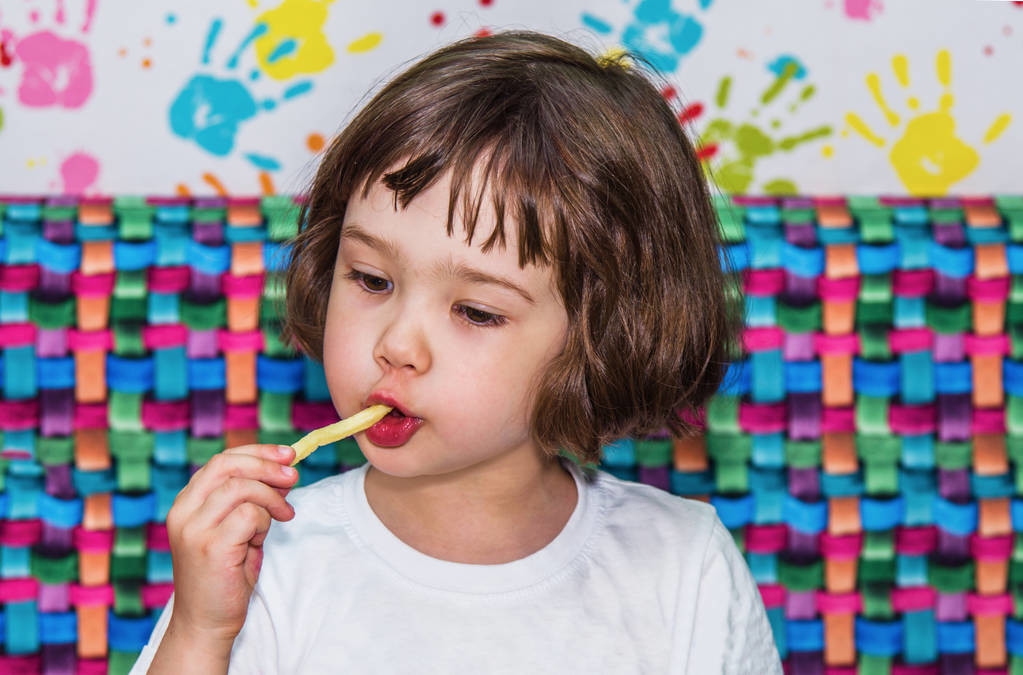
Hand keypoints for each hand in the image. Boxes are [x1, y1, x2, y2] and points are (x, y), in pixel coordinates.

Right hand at [163, 444, 298, 647]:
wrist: (207, 622)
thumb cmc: (226, 576)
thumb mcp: (239, 529)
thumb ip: (252, 500)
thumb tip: (283, 471)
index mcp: (187, 503)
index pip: (222, 460)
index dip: (258, 453)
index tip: (287, 455)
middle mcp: (183, 511)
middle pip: (228, 465)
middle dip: (267, 465)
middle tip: (293, 476)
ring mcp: (193, 529)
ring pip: (241, 487)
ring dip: (271, 498)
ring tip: (284, 515)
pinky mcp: (209, 546)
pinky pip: (249, 514)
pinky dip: (265, 521)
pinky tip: (262, 539)